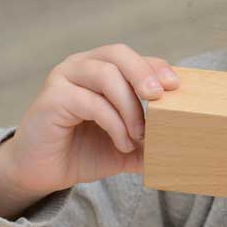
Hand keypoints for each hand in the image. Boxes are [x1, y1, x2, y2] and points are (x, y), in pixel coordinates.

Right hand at [0, 45, 179, 210]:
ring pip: (106, 74)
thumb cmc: (83, 152)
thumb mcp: (126, 146)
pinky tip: (122, 142)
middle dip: (144, 73)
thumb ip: (151, 143)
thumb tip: (186, 148)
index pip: (134, 58)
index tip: (177, 86)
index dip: (156, 67)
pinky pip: (90, 101)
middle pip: (118, 53)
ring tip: (140, 135)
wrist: (41, 173)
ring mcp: (64, 79)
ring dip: (130, 106)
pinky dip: (114, 122)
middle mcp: (81, 67)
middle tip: (161, 97)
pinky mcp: (51, 99)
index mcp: (100, 70)